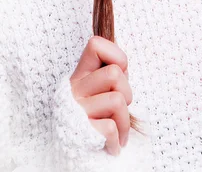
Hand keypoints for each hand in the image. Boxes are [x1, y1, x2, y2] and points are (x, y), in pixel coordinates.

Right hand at [69, 36, 131, 155]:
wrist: (81, 157)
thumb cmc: (99, 117)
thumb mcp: (101, 90)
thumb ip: (109, 72)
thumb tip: (122, 61)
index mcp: (80, 74)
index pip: (95, 44)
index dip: (116, 54)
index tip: (120, 71)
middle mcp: (74, 89)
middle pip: (115, 74)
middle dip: (127, 92)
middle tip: (121, 107)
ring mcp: (77, 110)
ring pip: (117, 100)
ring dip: (125, 120)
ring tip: (118, 129)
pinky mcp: (82, 132)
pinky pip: (111, 127)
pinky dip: (118, 139)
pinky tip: (113, 144)